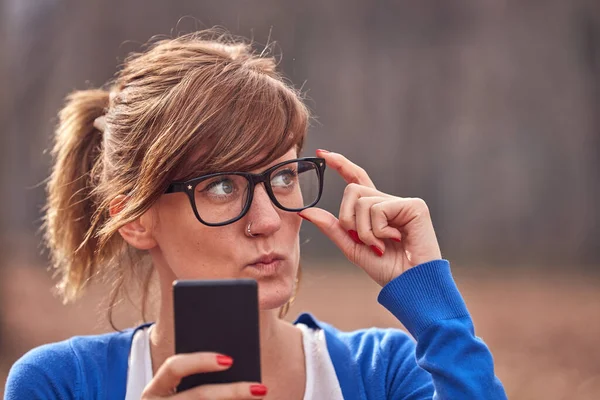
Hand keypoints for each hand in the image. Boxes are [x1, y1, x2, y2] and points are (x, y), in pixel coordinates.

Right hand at [141, 352, 266, 398]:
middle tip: (260, 389)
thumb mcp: (180, 391)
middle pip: (198, 396)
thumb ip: (199, 377)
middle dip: (233, 392)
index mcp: (154, 390)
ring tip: (261, 396)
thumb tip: (233, 364)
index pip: (174, 367)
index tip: (230, 360)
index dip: (201, 361)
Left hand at [299, 150, 441, 286]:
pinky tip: (395, 239)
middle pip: (352, 191)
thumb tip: (305, 211)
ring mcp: (402, 202)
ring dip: (364, 230)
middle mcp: (389, 202)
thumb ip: (332, 228)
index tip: (321, 153)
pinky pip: (378, 208)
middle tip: (364, 241)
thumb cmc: (388, 270)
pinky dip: (378, 230)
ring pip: (362, 201)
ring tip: (381, 245)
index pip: (356, 178)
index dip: (340, 164)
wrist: (411, 286)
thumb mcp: (353, 248)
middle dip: (348, 219)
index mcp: (376, 210)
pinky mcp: (414, 205)